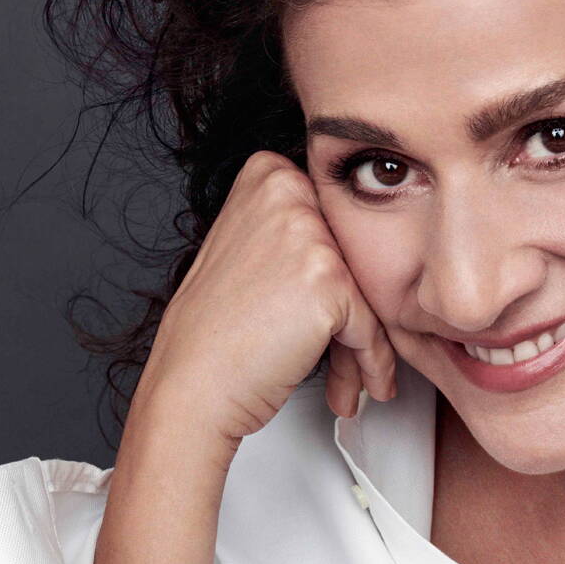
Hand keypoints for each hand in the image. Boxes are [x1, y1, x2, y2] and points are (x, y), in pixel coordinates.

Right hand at [135, 149, 398, 443]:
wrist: (191, 387)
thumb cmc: (212, 333)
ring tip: (348, 379)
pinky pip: (372, 327)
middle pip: (355, 259)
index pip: (335, 224)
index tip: (338, 306)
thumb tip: (351, 247)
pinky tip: (358, 388)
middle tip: (345, 354)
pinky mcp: (329, 280)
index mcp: (268, 175)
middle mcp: (288, 193)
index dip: (341, 274)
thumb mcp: (245, 250)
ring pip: (368, 294)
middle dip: (355, 312)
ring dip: (363, 346)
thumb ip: (295, 232)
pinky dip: (372, 364)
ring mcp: (309, 235)